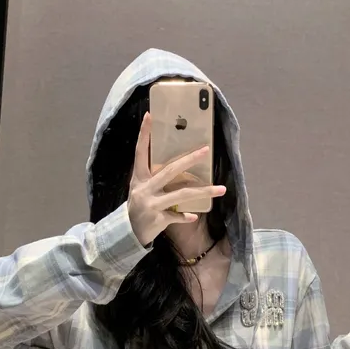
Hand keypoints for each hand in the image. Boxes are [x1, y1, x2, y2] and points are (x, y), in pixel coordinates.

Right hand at [127, 113, 226, 245]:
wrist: (128, 233)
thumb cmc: (138, 206)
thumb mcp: (140, 188)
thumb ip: (153, 177)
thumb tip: (177, 165)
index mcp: (139, 178)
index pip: (141, 152)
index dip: (144, 134)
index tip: (150, 115)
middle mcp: (145, 188)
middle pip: (170, 170)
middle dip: (189, 159)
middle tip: (206, 150)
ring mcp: (151, 204)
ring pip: (181, 194)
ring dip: (203, 191)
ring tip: (221, 189)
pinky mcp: (158, 219)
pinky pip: (177, 216)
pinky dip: (185, 216)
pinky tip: (193, 216)